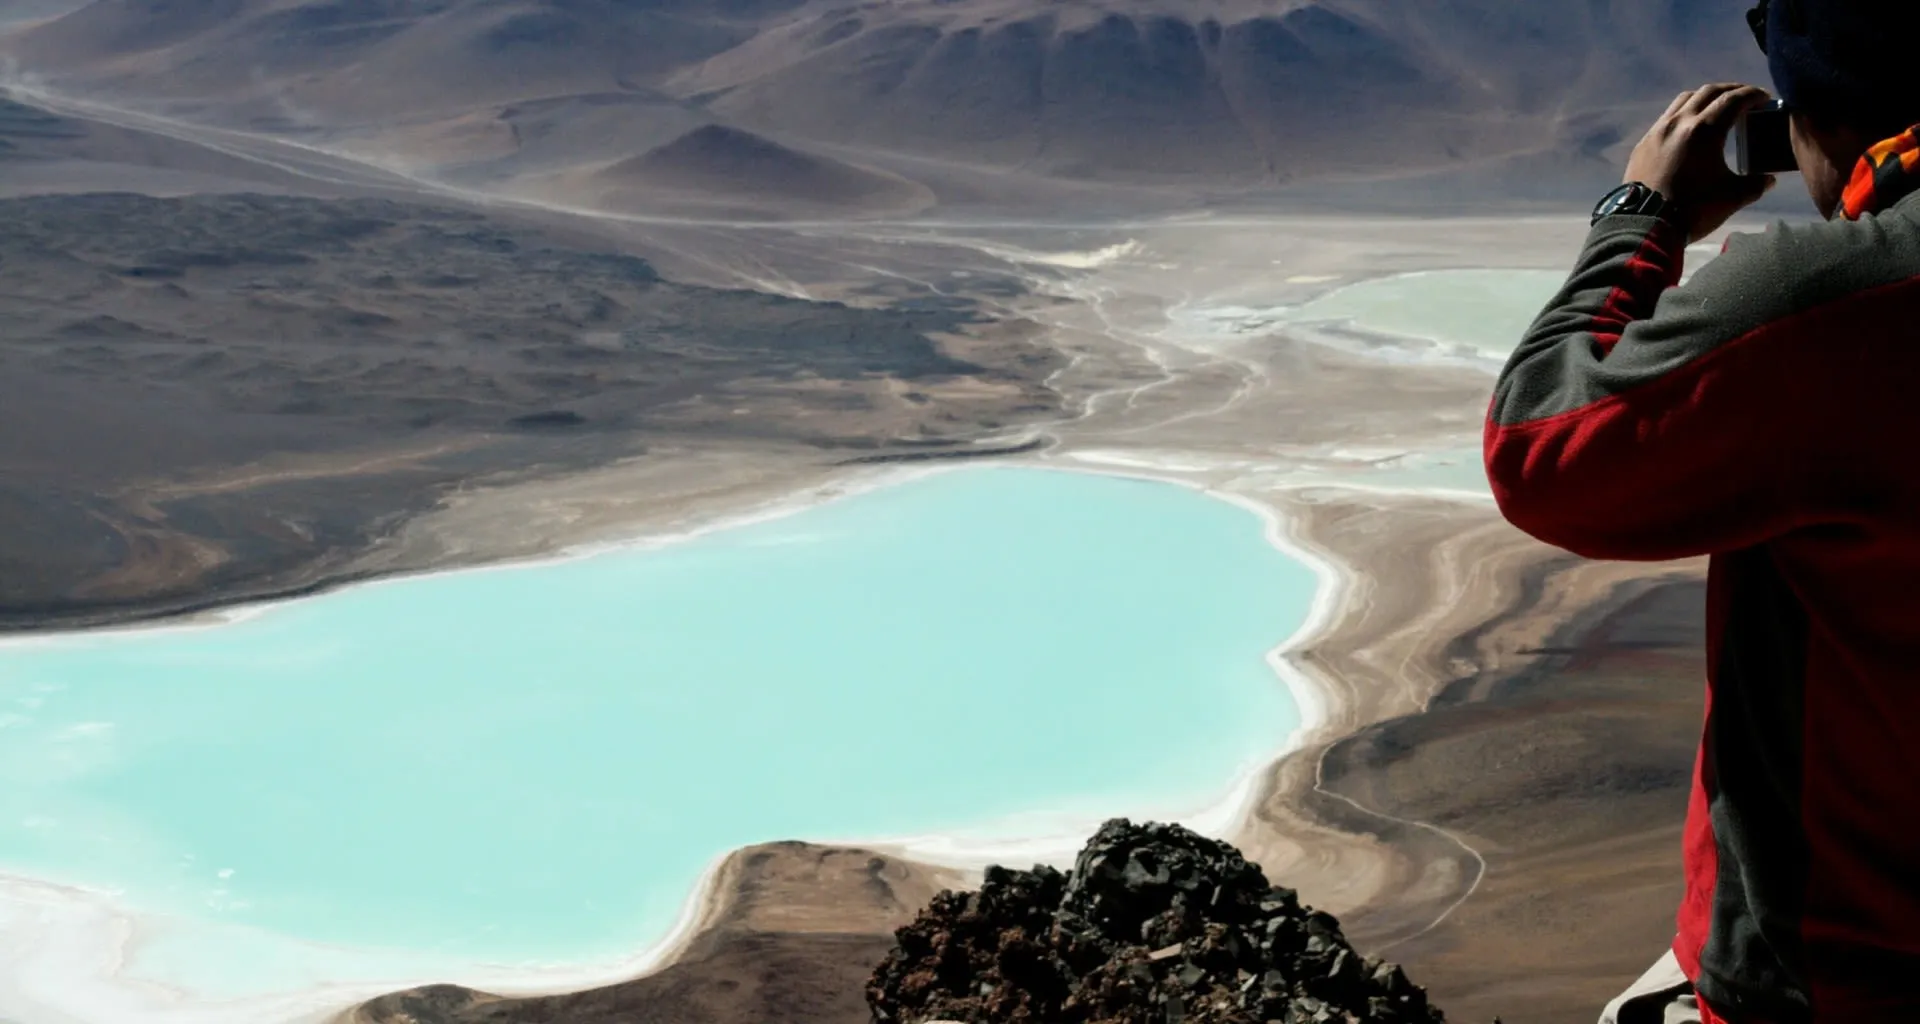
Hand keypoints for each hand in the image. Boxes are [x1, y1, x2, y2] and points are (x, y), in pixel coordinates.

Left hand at [1624, 83, 1778, 242]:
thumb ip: (1756, 184)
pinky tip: (1690, 127)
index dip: (1753, 95)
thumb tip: (1769, 179)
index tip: (1765, 97)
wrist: (1644, 225)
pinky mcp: (1643, 143)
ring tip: (1718, 106)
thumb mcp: (1732, 197)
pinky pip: (1667, 117)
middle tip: (1746, 97)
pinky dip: (1685, 113)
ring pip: (1684, 100)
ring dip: (1705, 97)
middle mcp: (1680, 122)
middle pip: (1709, 92)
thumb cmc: (1692, 209)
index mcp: (1704, 130)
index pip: (1734, 100)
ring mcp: (1658, 131)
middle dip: (1731, 90)